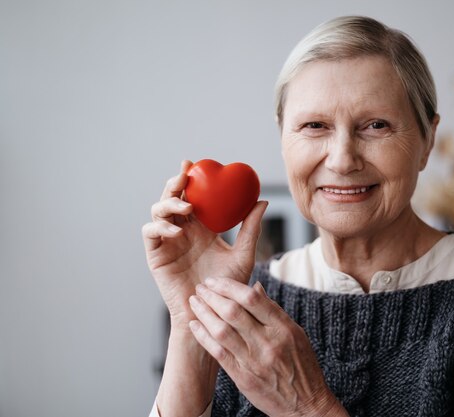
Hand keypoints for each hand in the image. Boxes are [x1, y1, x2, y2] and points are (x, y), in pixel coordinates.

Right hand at [142, 160, 267, 328]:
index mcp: (202, 227)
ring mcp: (168, 241)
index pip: (193, 196)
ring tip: (186, 206)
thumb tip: (262, 201)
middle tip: (184, 175)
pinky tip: (177, 229)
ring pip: (158, 211)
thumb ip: (251, 228)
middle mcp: (183, 230)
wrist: (211, 312)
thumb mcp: (244, 254)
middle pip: (172, 198)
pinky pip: (151, 232)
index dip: (190, 178)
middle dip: (175, 183)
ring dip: (169, 203)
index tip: (195, 163)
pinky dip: (161, 226)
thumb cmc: (228, 287)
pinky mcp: (156, 254)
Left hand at [188, 277, 347, 416]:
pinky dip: (203, 336)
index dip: (229, 286)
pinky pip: (218, 353)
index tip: (216, 281)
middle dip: (212, 296)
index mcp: (284, 328)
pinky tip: (195, 325)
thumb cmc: (302, 366)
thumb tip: (255, 288)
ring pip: (222, 330)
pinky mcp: (243, 377)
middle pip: (233, 312)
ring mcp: (254, 361)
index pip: (252, 299)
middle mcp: (268, 342)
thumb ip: (273, 311)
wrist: (305, 404)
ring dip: (204, 313)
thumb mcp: (296, 334)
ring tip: (194, 302)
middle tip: (201, 287)